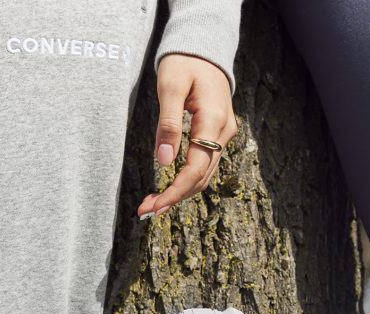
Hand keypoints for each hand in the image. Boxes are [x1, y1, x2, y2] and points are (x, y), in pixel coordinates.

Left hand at [137, 54, 237, 218]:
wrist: (204, 48)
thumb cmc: (184, 62)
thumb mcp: (170, 86)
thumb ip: (168, 124)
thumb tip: (164, 161)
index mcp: (214, 120)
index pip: (196, 167)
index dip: (176, 191)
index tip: (156, 206)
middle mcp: (224, 132)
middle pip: (201, 177)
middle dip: (174, 198)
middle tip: (145, 211)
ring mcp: (223, 136)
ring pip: (203, 175)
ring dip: (179, 193)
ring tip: (152, 204)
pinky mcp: (217, 137)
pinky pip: (203, 166)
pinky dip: (185, 181)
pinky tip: (167, 190)